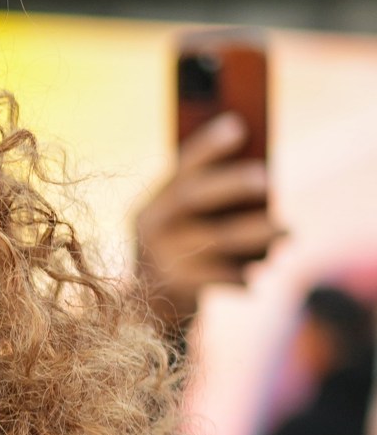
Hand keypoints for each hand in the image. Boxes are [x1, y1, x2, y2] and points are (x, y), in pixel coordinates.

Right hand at [132, 114, 282, 330]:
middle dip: (229, 184)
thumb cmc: (179, 255)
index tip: (237, 124)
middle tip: (267, 178)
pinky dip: (242, 274)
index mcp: (152, 205)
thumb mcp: (181, 226)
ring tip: (288, 230)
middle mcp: (152, 227)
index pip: (179, 168)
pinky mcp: (177, 286)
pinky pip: (219, 276)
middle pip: (192, 198)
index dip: (207, 146)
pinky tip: (256, 276)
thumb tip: (262, 180)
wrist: (146, 310)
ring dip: (255, 232)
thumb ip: (207, 204)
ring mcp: (162, 257)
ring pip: (214, 239)